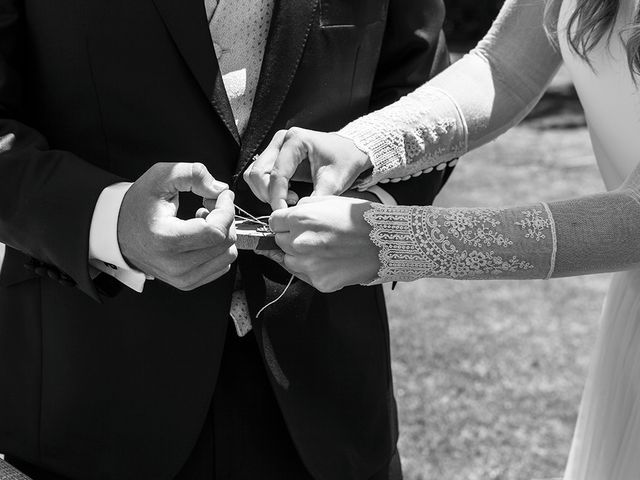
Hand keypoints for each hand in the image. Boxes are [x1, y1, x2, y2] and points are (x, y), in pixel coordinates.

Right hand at [118, 163, 237, 290]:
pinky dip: (218, 247)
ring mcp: (182, 278)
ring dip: (222, 233)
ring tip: (203, 220)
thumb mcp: (160, 177)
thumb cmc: (138, 205)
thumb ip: (193, 174)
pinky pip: (222, 265)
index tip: (222, 195)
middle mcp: (175, 265)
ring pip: (228, 255)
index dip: (226, 209)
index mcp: (166, 240)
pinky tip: (201, 235)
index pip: (216, 231)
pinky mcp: (188, 282)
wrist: (118, 232)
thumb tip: (220, 189)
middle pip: (225, 242)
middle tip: (209, 203)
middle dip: (225, 217)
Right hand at [244, 128, 371, 210]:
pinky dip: (267, 188)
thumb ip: (315, 199)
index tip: (283, 213)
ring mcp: (276, 146)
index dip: (277, 197)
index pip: (276, 174)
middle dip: (269, 195)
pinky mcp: (275, 154)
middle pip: (258, 172)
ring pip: (254, 174)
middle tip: (289, 205)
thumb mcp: (334, 182)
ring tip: (289, 198)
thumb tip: (297, 216)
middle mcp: (282, 139)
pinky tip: (286, 193)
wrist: (351, 151)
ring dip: (265, 192)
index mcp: (296, 140)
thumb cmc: (345, 161)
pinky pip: (260, 174)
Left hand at [264, 196, 379, 292]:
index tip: (293, 224)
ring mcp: (308, 265)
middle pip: (279, 242)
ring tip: (323, 249)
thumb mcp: (328, 200)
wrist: (385, 242)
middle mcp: (299, 243)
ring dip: (299, 255)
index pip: (273, 222)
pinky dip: (313, 269)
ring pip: (288, 260)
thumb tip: (285, 216)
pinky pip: (304, 275)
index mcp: (300, 219)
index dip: (284, 222)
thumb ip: (301, 207)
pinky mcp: (318, 281)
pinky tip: (330, 260)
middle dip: (291, 238)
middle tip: (315, 236)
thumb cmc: (359, 218)